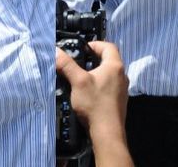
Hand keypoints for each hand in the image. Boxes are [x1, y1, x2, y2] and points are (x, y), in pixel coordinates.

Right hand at [56, 41, 132, 166]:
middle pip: (108, 59)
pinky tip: (87, 92)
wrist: (107, 132)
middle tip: (78, 62)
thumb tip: (55, 50)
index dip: (94, 44)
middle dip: (92, 58)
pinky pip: (108, 85)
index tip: (81, 49)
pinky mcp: (118, 100)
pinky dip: (98, 83)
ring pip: (108, 73)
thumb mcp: (77, 81)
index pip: (108, 46)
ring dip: (95, 72)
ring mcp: (122, 89)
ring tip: (80, 76)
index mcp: (115, 66)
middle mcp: (122, 76)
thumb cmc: (94, 104)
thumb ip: (66, 64)